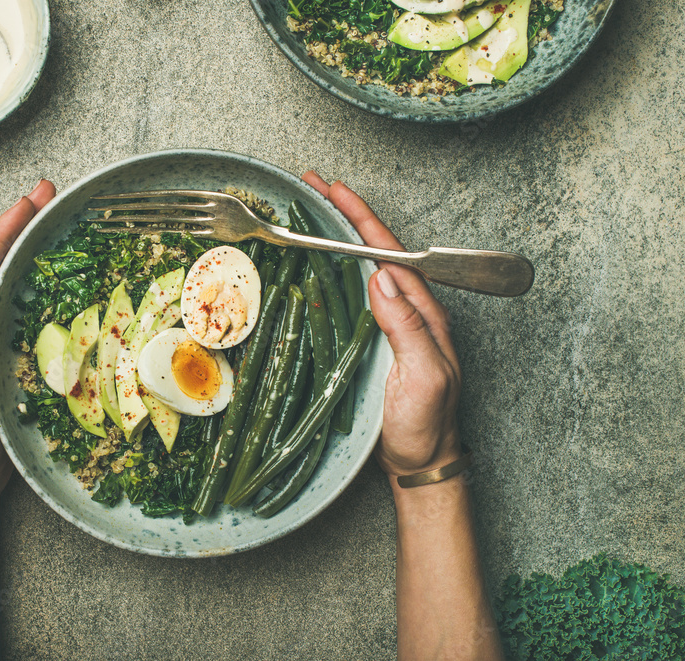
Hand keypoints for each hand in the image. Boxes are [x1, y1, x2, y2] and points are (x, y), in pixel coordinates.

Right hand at [302, 172, 461, 476]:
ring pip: (361, 268)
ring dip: (337, 238)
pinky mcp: (372, 340)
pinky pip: (352, 295)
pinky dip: (333, 270)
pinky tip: (317, 264)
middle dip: (345, 215)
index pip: (390, 253)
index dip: (362, 219)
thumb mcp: (425, 377)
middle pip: (375, 251)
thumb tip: (380, 278)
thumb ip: (408, 328)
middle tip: (311, 188)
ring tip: (309, 214)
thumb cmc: (426, 424)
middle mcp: (407, 310)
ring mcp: (390, 325)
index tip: (335, 191)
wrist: (422, 462)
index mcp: (423, 312)